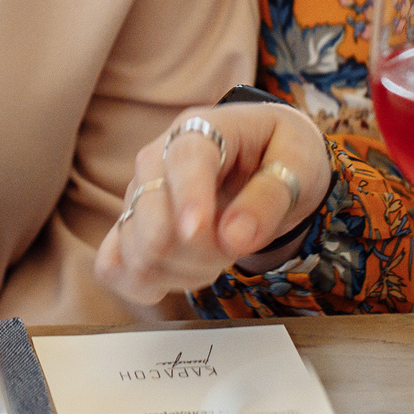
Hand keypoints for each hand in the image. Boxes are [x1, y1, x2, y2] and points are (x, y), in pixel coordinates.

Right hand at [94, 102, 328, 305]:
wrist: (267, 158)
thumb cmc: (284, 152)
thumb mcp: (301, 161)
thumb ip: (272, 196)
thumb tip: (234, 238)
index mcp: (203, 129)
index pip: (185, 157)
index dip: (188, 196)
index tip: (198, 232)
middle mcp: (157, 157)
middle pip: (149, 211)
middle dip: (199, 249)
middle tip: (236, 249)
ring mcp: (138, 194)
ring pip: (136, 248)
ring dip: (183, 271)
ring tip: (218, 257)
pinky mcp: (130, 228)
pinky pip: (112, 266)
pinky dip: (144, 284)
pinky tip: (180, 277)